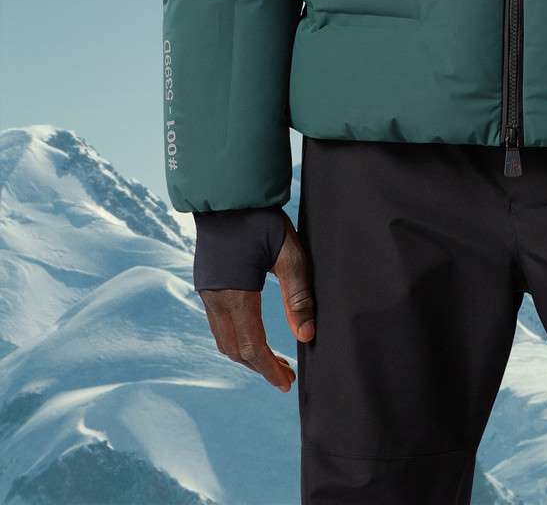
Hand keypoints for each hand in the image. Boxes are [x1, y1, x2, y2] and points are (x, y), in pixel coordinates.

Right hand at [198, 216, 315, 391]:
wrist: (228, 194)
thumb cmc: (263, 220)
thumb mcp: (289, 254)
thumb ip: (298, 295)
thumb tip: (307, 336)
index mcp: (236, 295)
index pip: (252, 347)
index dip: (269, 369)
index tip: (286, 384)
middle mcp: (215, 299)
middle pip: (235, 349)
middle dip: (259, 367)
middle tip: (285, 376)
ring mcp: (207, 291)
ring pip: (224, 339)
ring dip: (247, 354)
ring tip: (272, 360)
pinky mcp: (207, 283)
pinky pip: (218, 323)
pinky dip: (236, 337)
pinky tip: (254, 334)